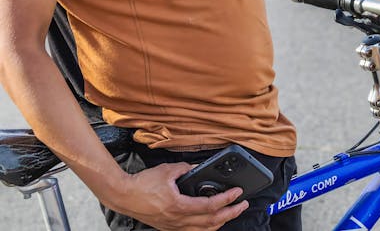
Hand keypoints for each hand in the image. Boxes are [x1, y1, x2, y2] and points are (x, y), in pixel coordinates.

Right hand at [107, 161, 248, 230]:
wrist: (125, 196)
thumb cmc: (143, 184)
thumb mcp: (167, 170)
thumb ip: (185, 169)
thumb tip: (197, 167)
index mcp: (180, 206)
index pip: (210, 206)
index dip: (227, 200)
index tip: (238, 193)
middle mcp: (179, 220)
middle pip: (211, 222)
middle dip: (231, 214)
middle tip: (243, 205)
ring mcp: (174, 227)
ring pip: (204, 230)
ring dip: (220, 222)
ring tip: (231, 213)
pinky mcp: (169, 227)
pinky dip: (206, 227)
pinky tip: (210, 221)